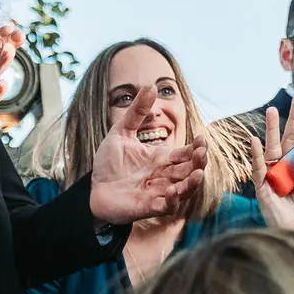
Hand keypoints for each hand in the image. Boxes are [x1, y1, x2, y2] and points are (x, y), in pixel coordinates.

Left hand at [88, 86, 208, 224]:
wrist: (91, 189)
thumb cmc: (108, 164)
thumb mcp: (120, 133)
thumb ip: (136, 112)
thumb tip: (151, 85)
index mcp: (162, 158)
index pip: (186, 153)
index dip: (196, 148)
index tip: (201, 140)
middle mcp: (164, 176)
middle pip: (190, 170)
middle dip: (199, 163)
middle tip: (202, 154)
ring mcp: (158, 193)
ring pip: (184, 190)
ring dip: (193, 183)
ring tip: (198, 174)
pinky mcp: (148, 208)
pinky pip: (166, 207)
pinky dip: (172, 200)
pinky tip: (171, 190)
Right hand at [249, 105, 293, 233]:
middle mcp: (288, 168)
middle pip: (289, 140)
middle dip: (291, 121)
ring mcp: (274, 176)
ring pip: (271, 148)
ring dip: (271, 130)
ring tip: (271, 111)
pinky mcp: (262, 187)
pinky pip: (258, 168)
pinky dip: (256, 155)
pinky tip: (255, 140)